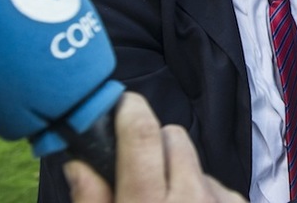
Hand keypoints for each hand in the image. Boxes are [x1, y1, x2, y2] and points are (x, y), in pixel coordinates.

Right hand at [64, 93, 245, 202]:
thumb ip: (92, 201)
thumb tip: (79, 163)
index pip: (142, 135)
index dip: (130, 110)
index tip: (121, 103)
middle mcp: (188, 198)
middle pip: (171, 136)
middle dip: (154, 144)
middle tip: (139, 172)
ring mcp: (217, 201)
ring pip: (193, 159)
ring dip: (179, 171)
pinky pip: (215, 180)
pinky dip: (201, 190)